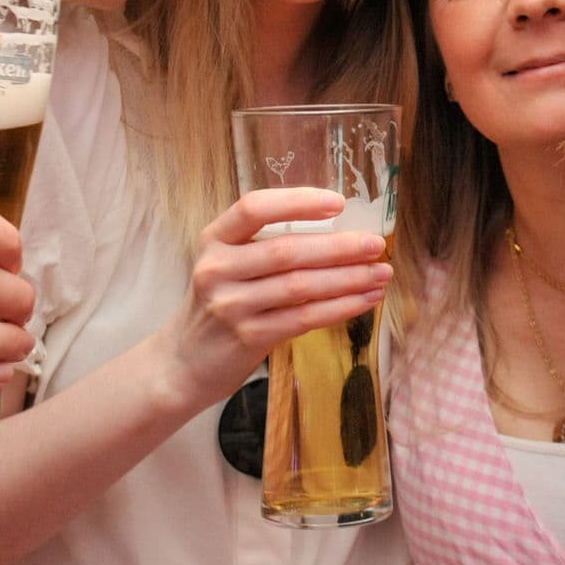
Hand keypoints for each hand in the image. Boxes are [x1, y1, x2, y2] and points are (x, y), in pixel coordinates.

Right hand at [152, 187, 391, 408]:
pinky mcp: (248, 337)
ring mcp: (231, 304)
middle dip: (340, 246)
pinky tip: (365, 300)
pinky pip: (304, 318)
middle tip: (376, 244)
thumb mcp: (228, 265)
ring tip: (381, 274)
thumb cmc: (219, 304)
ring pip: (301, 286)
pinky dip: (340, 307)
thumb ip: (266, 245)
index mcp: (215, 239)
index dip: (297, 201)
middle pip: (287, 250)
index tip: (339, 202)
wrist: (183, 363)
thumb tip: (340, 231)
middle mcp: (218, 268)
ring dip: (348, 279)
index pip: (254, 207)